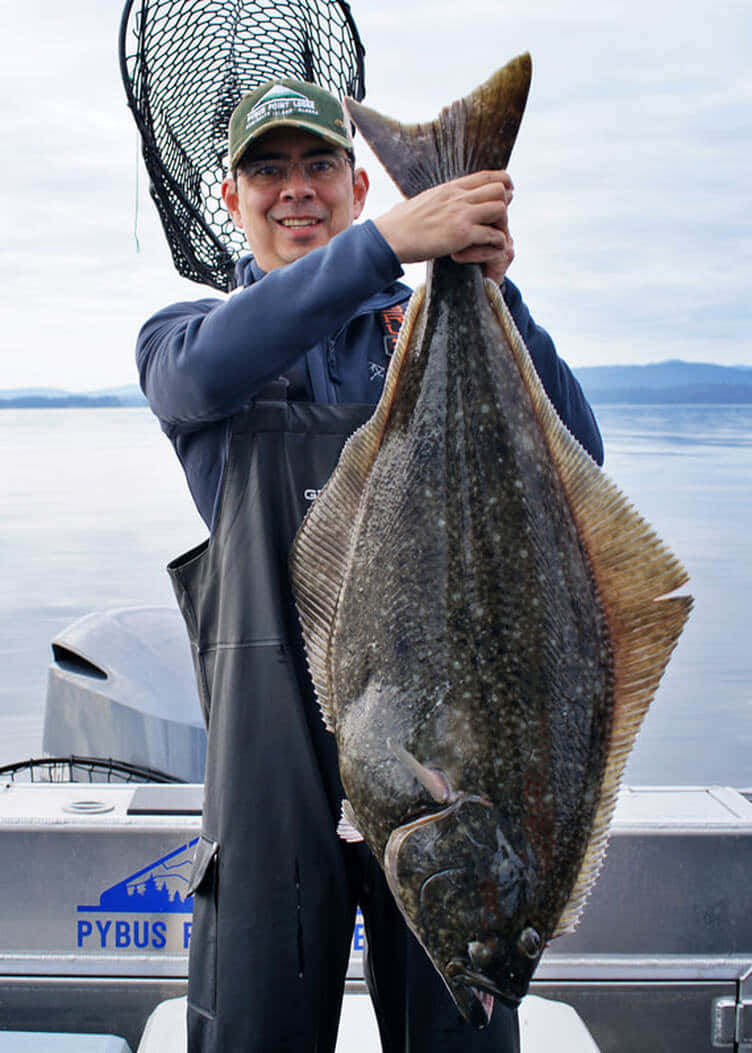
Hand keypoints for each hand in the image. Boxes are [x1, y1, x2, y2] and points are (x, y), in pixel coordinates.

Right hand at [374, 171, 513, 281]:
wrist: (388, 237)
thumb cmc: (400, 224)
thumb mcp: (423, 201)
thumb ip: (438, 199)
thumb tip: (432, 200)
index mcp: (450, 188)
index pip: (486, 175)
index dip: (502, 184)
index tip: (504, 196)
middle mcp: (458, 197)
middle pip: (499, 189)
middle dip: (505, 204)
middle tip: (498, 220)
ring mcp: (461, 215)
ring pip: (500, 208)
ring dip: (502, 224)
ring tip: (494, 236)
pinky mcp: (461, 235)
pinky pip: (492, 235)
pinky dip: (496, 243)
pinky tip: (490, 250)